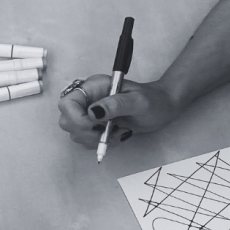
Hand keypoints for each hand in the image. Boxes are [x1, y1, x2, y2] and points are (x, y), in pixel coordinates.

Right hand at [56, 74, 181, 148]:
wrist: (162, 107)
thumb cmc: (153, 101)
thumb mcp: (138, 101)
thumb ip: (115, 105)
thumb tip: (92, 113)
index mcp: (93, 87)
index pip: (67, 103)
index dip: (76, 118)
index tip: (97, 125)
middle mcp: (86, 99)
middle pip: (66, 120)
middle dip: (86, 132)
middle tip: (108, 131)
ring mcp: (88, 112)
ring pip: (75, 133)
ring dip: (94, 139)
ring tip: (117, 133)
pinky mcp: (93, 125)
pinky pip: (85, 139)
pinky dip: (98, 143)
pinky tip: (115, 136)